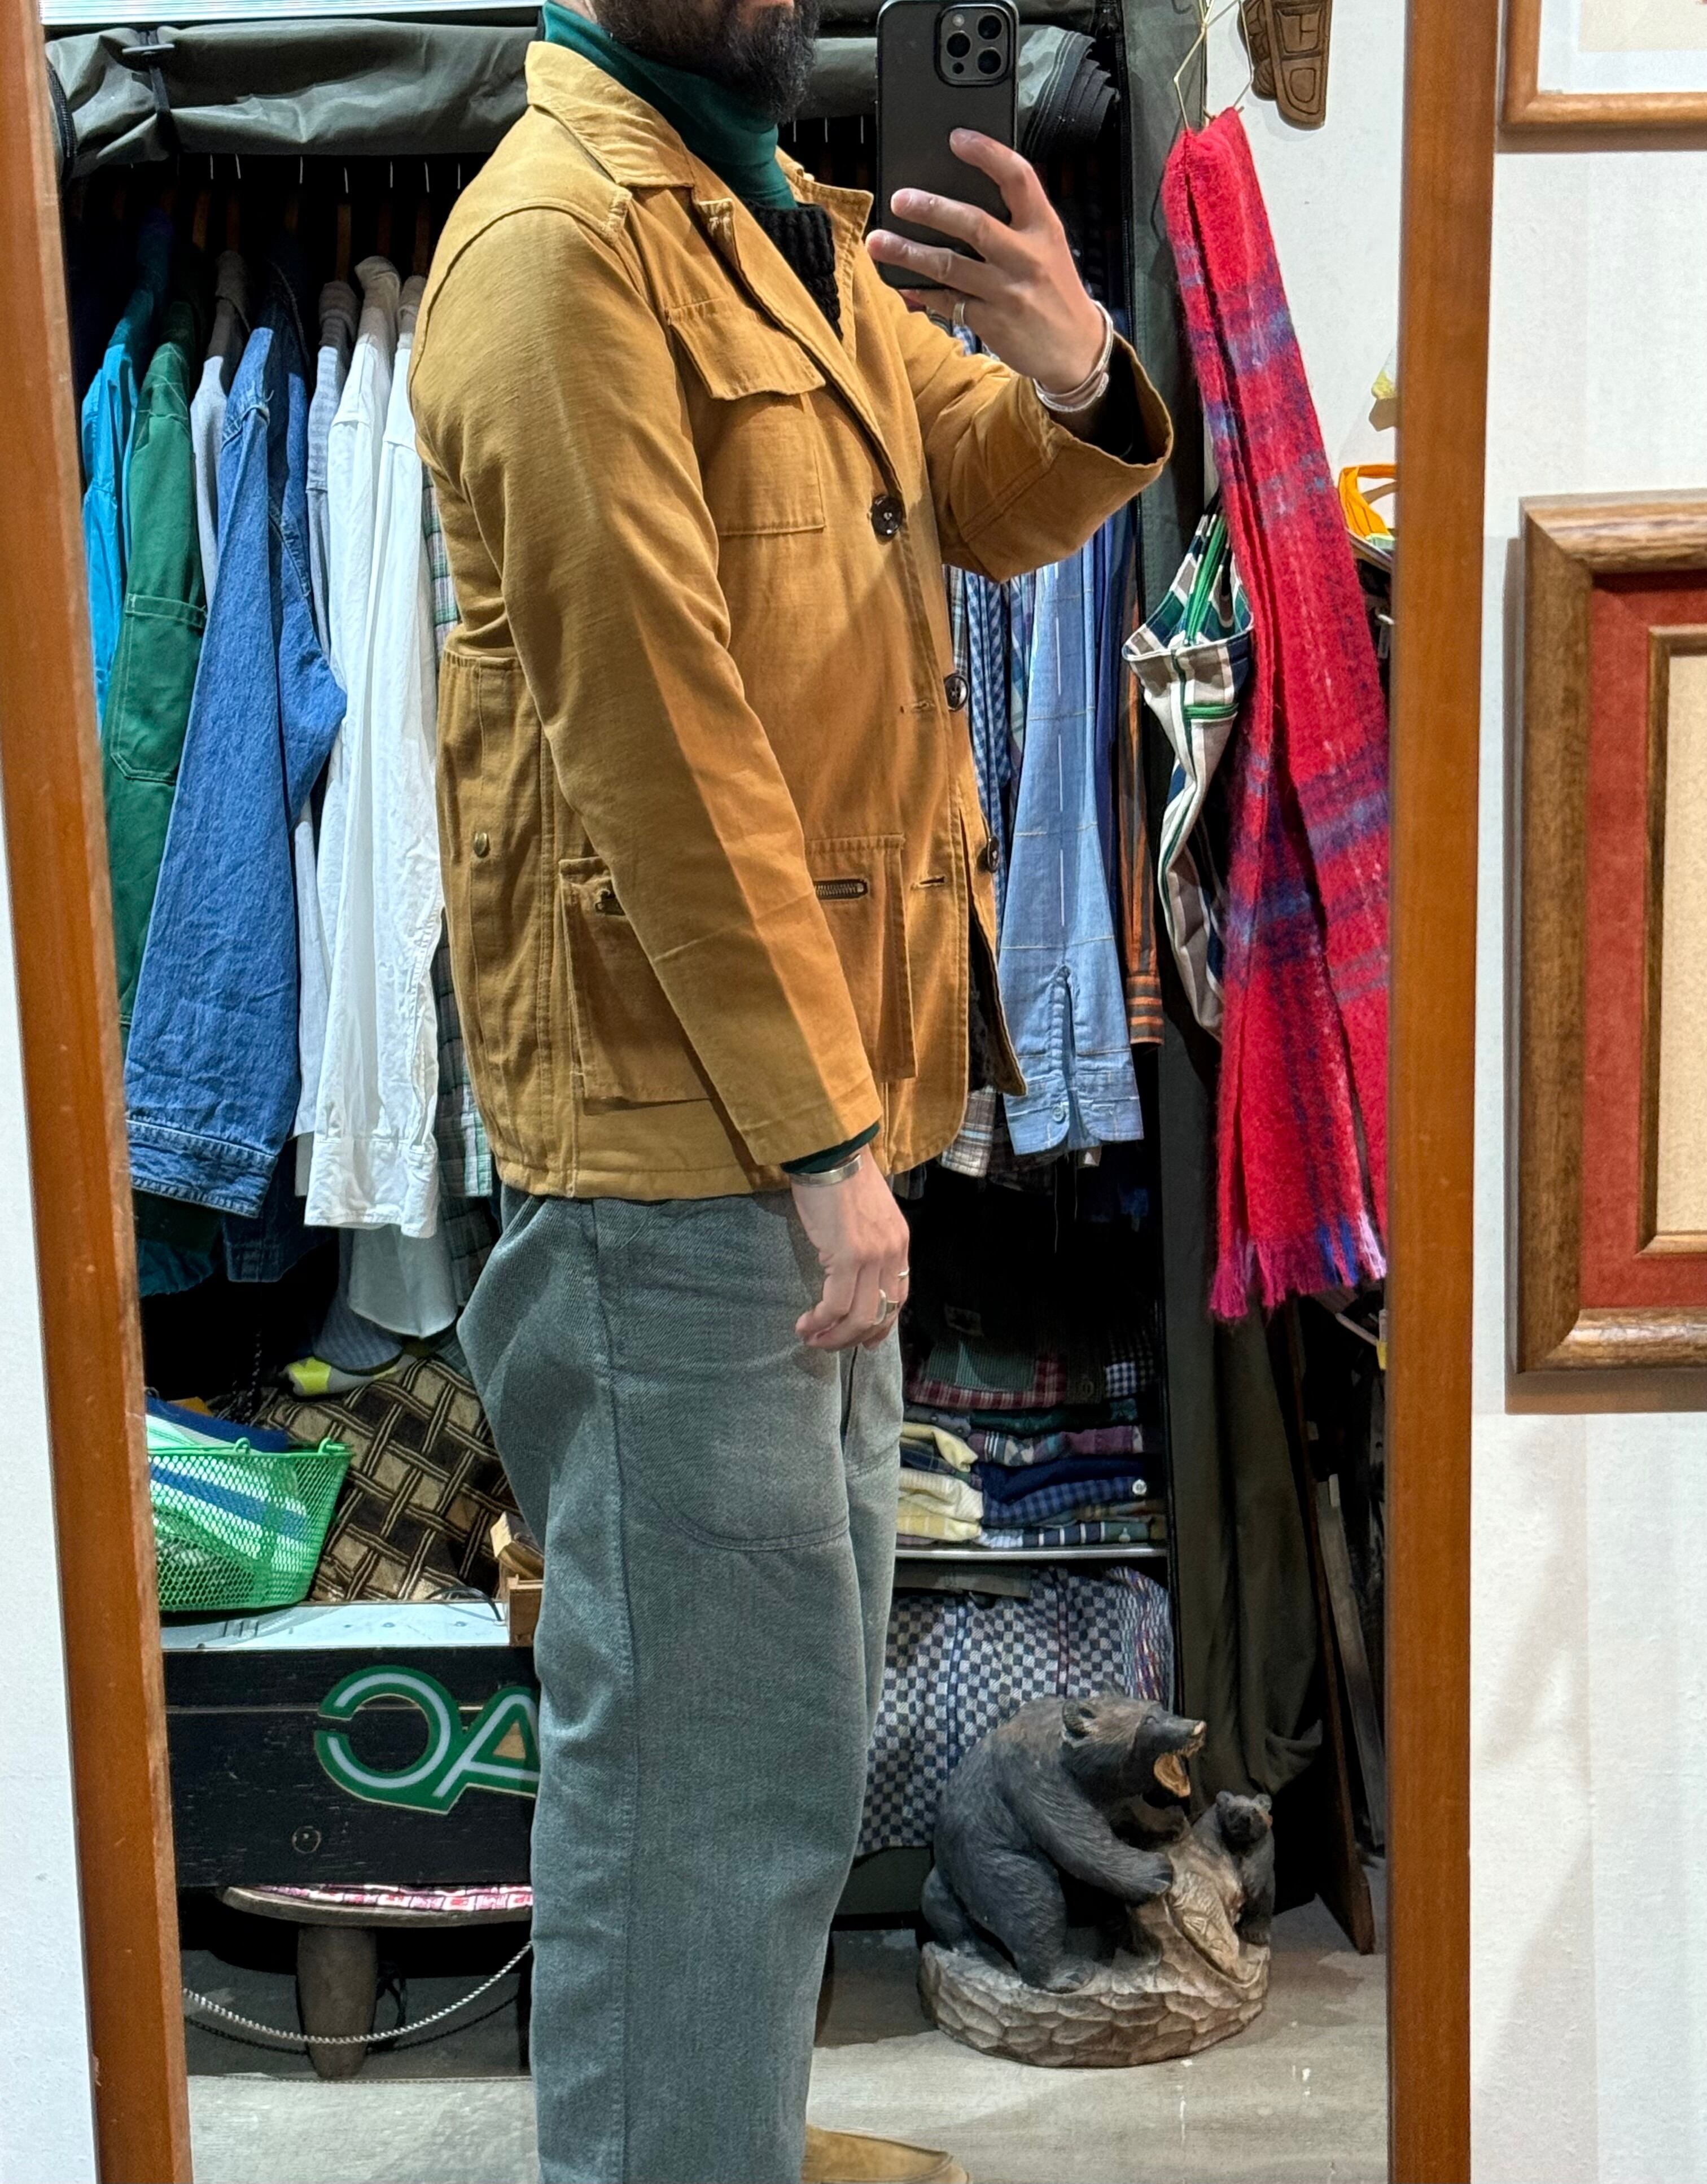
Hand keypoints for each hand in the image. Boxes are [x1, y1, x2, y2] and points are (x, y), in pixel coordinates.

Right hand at [791, 1151, 911, 1351]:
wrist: (831, 1154)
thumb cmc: (841, 1180)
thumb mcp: (868, 1216)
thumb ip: (869, 1245)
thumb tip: (854, 1273)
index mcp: (899, 1244)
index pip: (899, 1297)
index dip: (882, 1325)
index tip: (864, 1341)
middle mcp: (892, 1254)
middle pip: (880, 1314)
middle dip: (852, 1338)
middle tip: (826, 1344)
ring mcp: (872, 1257)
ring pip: (860, 1317)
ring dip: (834, 1336)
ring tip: (811, 1338)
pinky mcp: (847, 1256)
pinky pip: (836, 1303)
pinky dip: (820, 1320)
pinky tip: (805, 1323)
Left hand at [866, 129, 1105, 393]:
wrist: (1076, 348)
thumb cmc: (1056, 291)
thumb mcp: (1049, 247)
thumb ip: (1016, 221)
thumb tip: (961, 198)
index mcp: (1044, 228)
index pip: (1018, 178)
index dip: (988, 153)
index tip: (958, 138)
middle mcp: (1027, 257)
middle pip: (974, 223)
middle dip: (932, 209)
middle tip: (900, 199)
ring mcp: (1008, 292)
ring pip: (950, 266)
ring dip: (909, 253)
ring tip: (879, 242)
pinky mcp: (992, 322)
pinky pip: (948, 302)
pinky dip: (922, 291)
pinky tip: (901, 282)